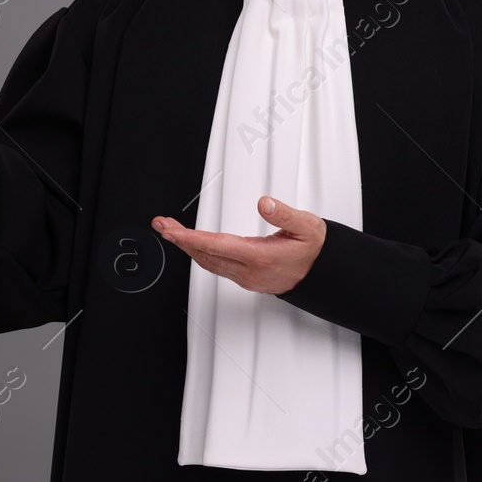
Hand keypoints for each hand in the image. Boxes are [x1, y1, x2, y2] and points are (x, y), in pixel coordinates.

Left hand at [152, 196, 324, 294]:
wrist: (321, 273)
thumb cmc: (313, 249)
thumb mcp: (307, 226)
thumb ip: (285, 214)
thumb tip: (264, 203)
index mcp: (261, 256)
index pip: (217, 246)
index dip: (190, 238)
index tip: (171, 231)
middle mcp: (249, 270)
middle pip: (205, 255)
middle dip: (179, 240)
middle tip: (160, 225)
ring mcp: (245, 277)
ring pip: (207, 263)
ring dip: (186, 247)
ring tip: (170, 231)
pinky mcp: (244, 278)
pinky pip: (215, 266)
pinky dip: (199, 253)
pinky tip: (192, 244)